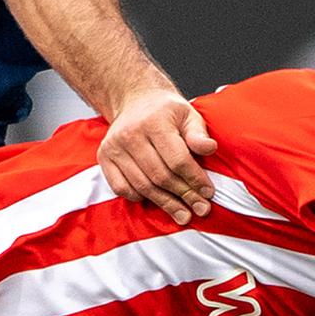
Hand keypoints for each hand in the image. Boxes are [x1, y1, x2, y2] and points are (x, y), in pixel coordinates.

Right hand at [98, 89, 217, 224]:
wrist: (136, 101)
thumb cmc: (166, 112)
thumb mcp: (188, 115)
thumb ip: (198, 134)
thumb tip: (209, 148)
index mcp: (154, 121)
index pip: (177, 159)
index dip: (194, 180)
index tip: (208, 193)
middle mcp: (130, 134)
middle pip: (160, 176)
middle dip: (183, 195)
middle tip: (201, 209)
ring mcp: (114, 146)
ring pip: (142, 185)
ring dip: (165, 203)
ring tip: (183, 214)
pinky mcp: (104, 157)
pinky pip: (121, 187)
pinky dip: (139, 197)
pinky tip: (156, 200)